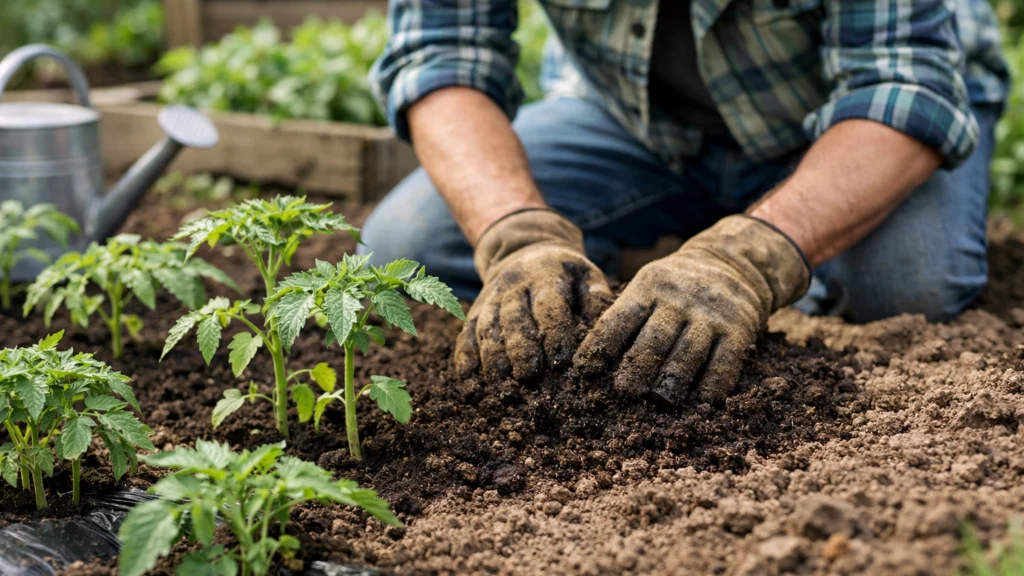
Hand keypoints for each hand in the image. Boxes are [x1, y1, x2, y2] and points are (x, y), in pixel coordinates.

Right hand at [454, 209, 612, 380]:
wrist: (524, 249)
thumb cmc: (565, 273)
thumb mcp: (587, 275)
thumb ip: (597, 300)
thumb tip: (606, 331)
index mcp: (546, 276)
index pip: (550, 306)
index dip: (555, 333)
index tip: (562, 362)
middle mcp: (514, 286)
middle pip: (514, 318)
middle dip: (520, 347)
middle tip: (528, 375)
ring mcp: (491, 299)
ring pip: (487, 327)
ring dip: (492, 355)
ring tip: (501, 380)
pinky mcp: (475, 312)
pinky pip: (466, 332)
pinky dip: (464, 355)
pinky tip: (467, 377)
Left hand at [573, 215, 809, 402]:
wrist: (733, 262)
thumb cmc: (676, 284)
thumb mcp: (649, 284)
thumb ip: (626, 314)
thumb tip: (590, 359)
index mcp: (648, 288)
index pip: (619, 319)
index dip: (600, 346)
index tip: (584, 371)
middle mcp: (678, 301)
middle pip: (654, 340)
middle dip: (637, 367)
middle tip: (624, 392)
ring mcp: (710, 316)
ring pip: (688, 353)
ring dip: (673, 380)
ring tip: (660, 402)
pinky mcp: (738, 330)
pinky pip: (725, 360)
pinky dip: (714, 383)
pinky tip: (705, 402)